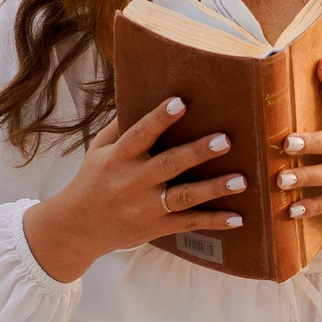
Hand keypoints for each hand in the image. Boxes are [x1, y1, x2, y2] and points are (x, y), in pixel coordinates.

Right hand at [23, 97, 247, 282]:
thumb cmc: (94, 180)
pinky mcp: (156, 228)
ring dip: (214, 188)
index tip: (180, 102)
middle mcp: (132, 182)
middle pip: (168, 165)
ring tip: (242, 180)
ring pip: (184, 197)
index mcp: (118, 158)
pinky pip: (189, 223)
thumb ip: (121, 127)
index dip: (159, 119)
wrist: (78, 228)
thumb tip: (141, 93)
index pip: (140, 134)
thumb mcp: (99, 150)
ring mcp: (145, 207)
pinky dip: (214, 221)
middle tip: (225, 140)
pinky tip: (238, 217)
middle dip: (197, 152)